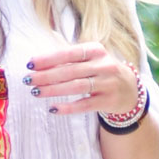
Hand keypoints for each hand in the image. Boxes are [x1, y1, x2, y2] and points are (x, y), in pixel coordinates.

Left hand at [23, 42, 137, 115]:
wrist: (130, 90)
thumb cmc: (101, 71)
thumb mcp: (91, 58)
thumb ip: (69, 56)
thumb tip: (40, 55)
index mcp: (96, 50)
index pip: (69, 53)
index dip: (48, 59)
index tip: (29, 64)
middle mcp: (103, 65)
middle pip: (70, 71)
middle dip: (46, 76)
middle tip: (27, 80)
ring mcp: (107, 83)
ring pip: (76, 87)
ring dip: (53, 90)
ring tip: (35, 92)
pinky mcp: (108, 101)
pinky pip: (84, 105)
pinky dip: (67, 107)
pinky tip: (52, 108)